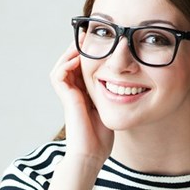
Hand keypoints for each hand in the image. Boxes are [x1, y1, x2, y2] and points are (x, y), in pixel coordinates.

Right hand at [50, 44, 112, 165]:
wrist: (92, 153)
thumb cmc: (101, 137)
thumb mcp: (112, 110)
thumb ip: (115, 96)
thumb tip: (131, 82)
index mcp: (83, 94)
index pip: (82, 68)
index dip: (88, 55)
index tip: (100, 42)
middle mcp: (74, 93)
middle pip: (70, 63)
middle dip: (78, 49)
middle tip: (89, 36)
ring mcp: (68, 95)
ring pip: (62, 66)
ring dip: (70, 53)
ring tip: (83, 43)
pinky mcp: (66, 98)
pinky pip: (59, 75)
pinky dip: (66, 64)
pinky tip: (79, 59)